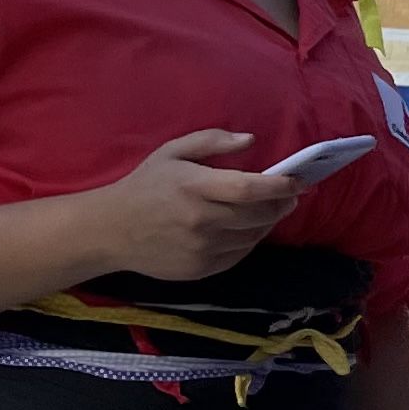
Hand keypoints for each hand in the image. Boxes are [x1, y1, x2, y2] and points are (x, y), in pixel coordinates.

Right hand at [102, 130, 310, 282]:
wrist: (110, 231)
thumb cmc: (145, 186)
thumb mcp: (173, 152)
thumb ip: (213, 141)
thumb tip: (251, 140)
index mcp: (195, 187)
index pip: (251, 189)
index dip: (281, 186)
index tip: (299, 181)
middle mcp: (201, 220)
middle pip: (259, 215)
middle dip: (282, 204)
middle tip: (290, 195)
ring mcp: (201, 248)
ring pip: (253, 236)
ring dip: (267, 222)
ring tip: (269, 209)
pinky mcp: (200, 269)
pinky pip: (239, 254)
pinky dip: (249, 240)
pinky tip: (245, 228)